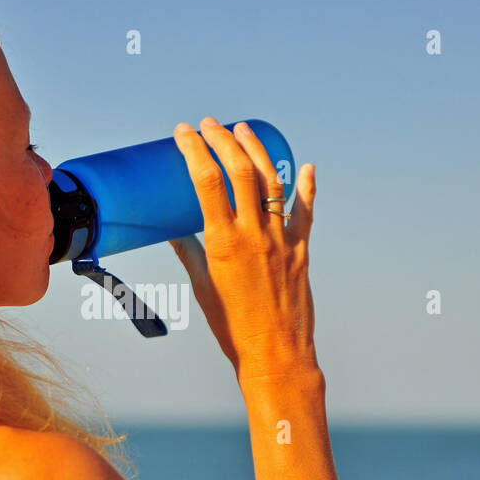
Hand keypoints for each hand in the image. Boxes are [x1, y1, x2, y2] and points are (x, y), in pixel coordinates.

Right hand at [169, 117, 318, 380]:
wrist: (276, 355)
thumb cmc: (233, 328)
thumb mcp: (203, 287)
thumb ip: (189, 253)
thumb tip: (173, 231)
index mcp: (223, 243)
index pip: (206, 181)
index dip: (194, 150)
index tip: (183, 132)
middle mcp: (254, 234)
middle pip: (240, 170)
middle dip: (223, 139)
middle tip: (210, 124)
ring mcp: (281, 239)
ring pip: (273, 181)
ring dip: (258, 150)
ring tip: (245, 131)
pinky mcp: (301, 250)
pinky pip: (305, 210)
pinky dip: (306, 186)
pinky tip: (304, 166)